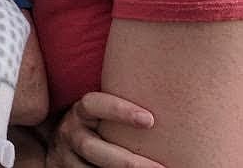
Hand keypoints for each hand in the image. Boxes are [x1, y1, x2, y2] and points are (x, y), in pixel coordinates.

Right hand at [46, 92, 163, 167]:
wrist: (67, 144)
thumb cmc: (99, 124)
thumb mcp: (103, 112)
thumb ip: (123, 104)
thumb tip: (176, 82)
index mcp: (80, 112)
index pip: (93, 104)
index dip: (118, 110)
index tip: (150, 120)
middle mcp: (70, 133)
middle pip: (92, 148)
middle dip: (126, 161)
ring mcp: (66, 156)